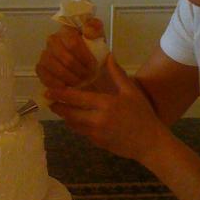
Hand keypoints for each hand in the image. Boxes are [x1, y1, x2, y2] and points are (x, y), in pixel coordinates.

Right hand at [35, 17, 104, 88]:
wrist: (85, 63)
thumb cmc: (92, 48)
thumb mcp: (98, 36)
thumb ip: (96, 28)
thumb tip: (88, 32)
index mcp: (66, 30)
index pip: (73, 44)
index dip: (85, 57)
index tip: (93, 66)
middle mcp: (52, 40)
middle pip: (66, 59)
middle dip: (79, 70)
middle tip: (88, 77)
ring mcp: (45, 54)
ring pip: (55, 68)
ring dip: (70, 78)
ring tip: (79, 82)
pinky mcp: (40, 67)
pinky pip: (44, 76)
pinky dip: (55, 83)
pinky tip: (65, 86)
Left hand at [44, 53, 165, 163]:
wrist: (150, 143)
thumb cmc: (142, 115)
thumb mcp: (131, 92)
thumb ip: (117, 74)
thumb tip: (109, 56)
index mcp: (105, 104)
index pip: (77, 98)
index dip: (61, 94)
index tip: (49, 91)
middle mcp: (97, 120)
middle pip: (70, 113)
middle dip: (59, 107)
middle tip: (50, 101)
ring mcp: (96, 134)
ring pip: (73, 124)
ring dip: (66, 117)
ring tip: (59, 108)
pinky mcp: (97, 143)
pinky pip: (82, 132)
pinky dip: (76, 125)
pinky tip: (74, 120)